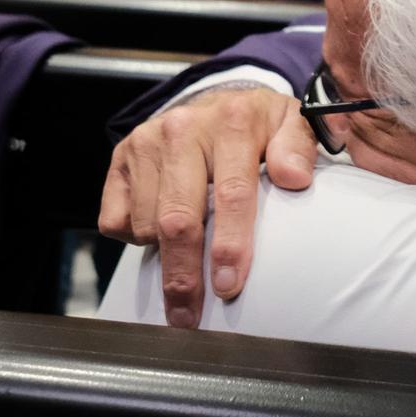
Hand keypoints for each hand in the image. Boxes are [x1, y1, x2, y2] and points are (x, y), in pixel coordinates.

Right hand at [97, 86, 317, 326]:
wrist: (214, 100)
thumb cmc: (256, 126)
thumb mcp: (290, 123)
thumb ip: (299, 146)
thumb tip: (295, 177)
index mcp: (232, 121)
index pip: (233, 193)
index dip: (230, 245)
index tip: (228, 285)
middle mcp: (183, 129)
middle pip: (177, 219)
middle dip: (183, 274)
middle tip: (189, 316)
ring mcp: (145, 143)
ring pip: (146, 224)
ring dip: (164, 253)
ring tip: (188, 251)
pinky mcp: (119, 159)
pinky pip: (117, 220)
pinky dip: (135, 237)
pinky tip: (159, 228)